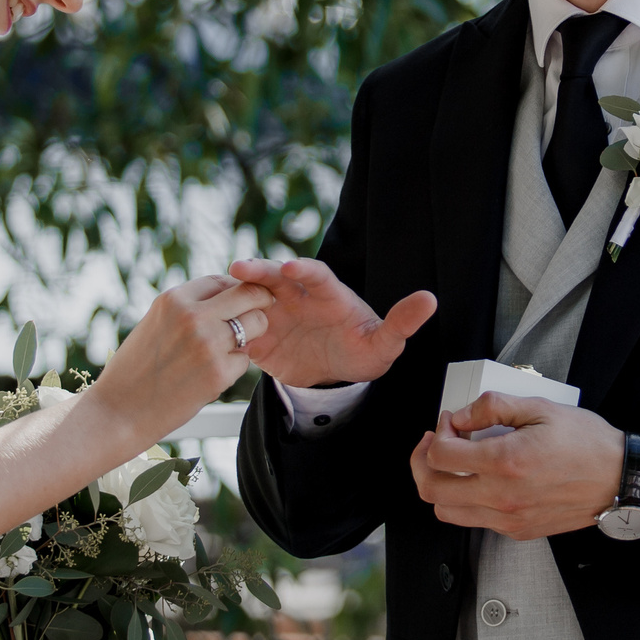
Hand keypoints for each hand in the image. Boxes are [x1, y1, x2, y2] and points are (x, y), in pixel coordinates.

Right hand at [89, 273, 273, 444]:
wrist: (118, 412)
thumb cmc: (134, 370)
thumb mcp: (155, 324)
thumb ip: (186, 309)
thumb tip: (224, 296)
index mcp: (173, 299)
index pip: (221, 280)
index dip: (236, 289)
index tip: (240, 300)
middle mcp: (193, 316)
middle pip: (249, 295)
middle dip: (258, 304)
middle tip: (258, 316)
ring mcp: (208, 344)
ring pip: (255, 325)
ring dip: (250, 336)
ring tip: (226, 351)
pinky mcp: (218, 373)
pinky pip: (244, 360)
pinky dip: (234, 368)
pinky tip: (210, 377)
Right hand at [227, 257, 434, 389]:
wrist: (336, 374)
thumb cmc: (362, 350)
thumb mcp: (384, 343)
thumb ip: (402, 322)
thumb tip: (430, 300)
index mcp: (327, 293)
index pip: (314, 273)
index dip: (304, 268)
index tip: (292, 265)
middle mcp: (296, 297)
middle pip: (274, 276)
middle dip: (258, 270)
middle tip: (238, 267)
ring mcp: (273, 315)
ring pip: (250, 297)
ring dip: (234, 294)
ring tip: (216, 295)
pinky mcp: (257, 337)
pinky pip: (238, 328)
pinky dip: (225, 326)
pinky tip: (209, 328)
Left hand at [409, 392, 623, 539]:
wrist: (618, 479)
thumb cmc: (586, 443)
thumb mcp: (540, 407)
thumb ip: (493, 407)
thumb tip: (460, 417)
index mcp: (505, 462)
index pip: (441, 456)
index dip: (437, 433)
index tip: (449, 422)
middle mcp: (502, 497)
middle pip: (431, 490)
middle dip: (422, 462)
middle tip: (434, 443)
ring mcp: (508, 519)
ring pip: (447, 512)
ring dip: (440, 485)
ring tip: (453, 464)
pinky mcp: (517, 531)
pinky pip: (475, 521)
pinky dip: (466, 501)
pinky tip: (480, 480)